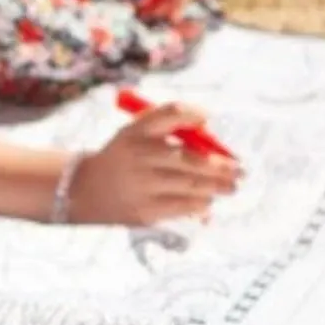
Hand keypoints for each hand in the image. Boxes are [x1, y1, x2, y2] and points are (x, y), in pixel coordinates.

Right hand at [70, 103, 242, 225]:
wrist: (85, 189)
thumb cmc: (124, 156)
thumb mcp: (136, 131)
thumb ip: (170, 126)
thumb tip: (212, 134)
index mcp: (138, 131)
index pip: (172, 113)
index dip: (193, 114)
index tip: (208, 118)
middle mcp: (140, 155)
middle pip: (191, 157)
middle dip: (221, 165)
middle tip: (239, 170)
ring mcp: (142, 185)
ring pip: (190, 185)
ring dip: (216, 186)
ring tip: (230, 187)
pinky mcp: (144, 210)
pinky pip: (182, 207)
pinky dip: (200, 204)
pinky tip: (209, 202)